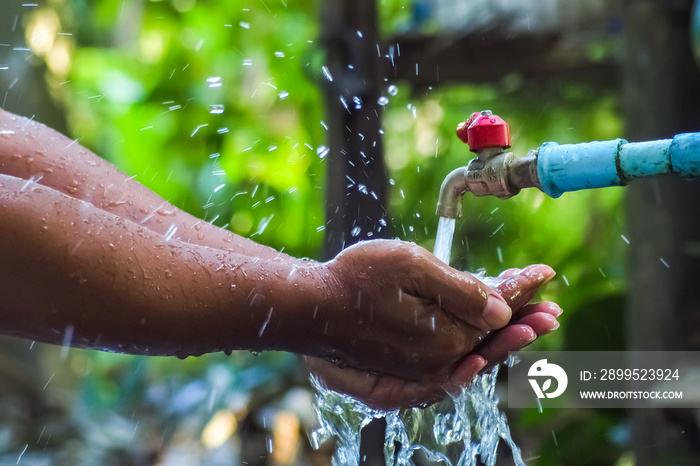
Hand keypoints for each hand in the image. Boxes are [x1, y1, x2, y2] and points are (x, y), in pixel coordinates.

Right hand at [306, 262, 558, 410]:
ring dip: (504, 337)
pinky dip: (472, 355)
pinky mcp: (401, 372)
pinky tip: (482, 353)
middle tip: (553, 311)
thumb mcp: (408, 267)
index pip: (495, 311)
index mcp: (445, 336)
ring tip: (533, 324)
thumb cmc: (353, 280)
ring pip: (472, 352)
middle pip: (490, 338)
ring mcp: (418, 370)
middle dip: (523, 320)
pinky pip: (447, 367)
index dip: (521, 290)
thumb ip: (458, 291)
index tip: (545, 274)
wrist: (306, 307)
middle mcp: (436, 360)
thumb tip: (500, 309)